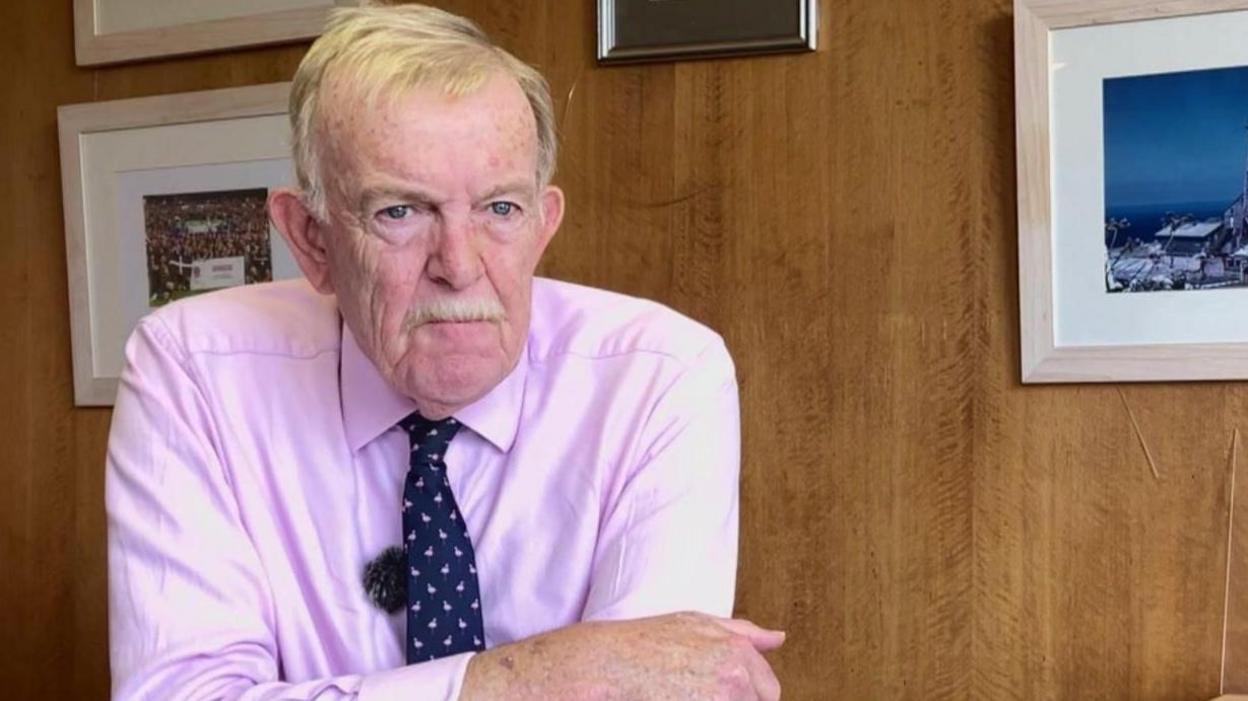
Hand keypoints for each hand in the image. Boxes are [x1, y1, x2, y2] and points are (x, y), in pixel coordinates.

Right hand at [459, 611, 784, 699]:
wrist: (595, 668)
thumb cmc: (638, 646)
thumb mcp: (693, 625)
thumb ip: (741, 632)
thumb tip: (778, 638)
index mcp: (738, 654)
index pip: (768, 692)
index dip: (741, 697)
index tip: (709, 693)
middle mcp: (734, 680)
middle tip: (687, 695)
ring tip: (675, 695)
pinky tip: (669, 699)